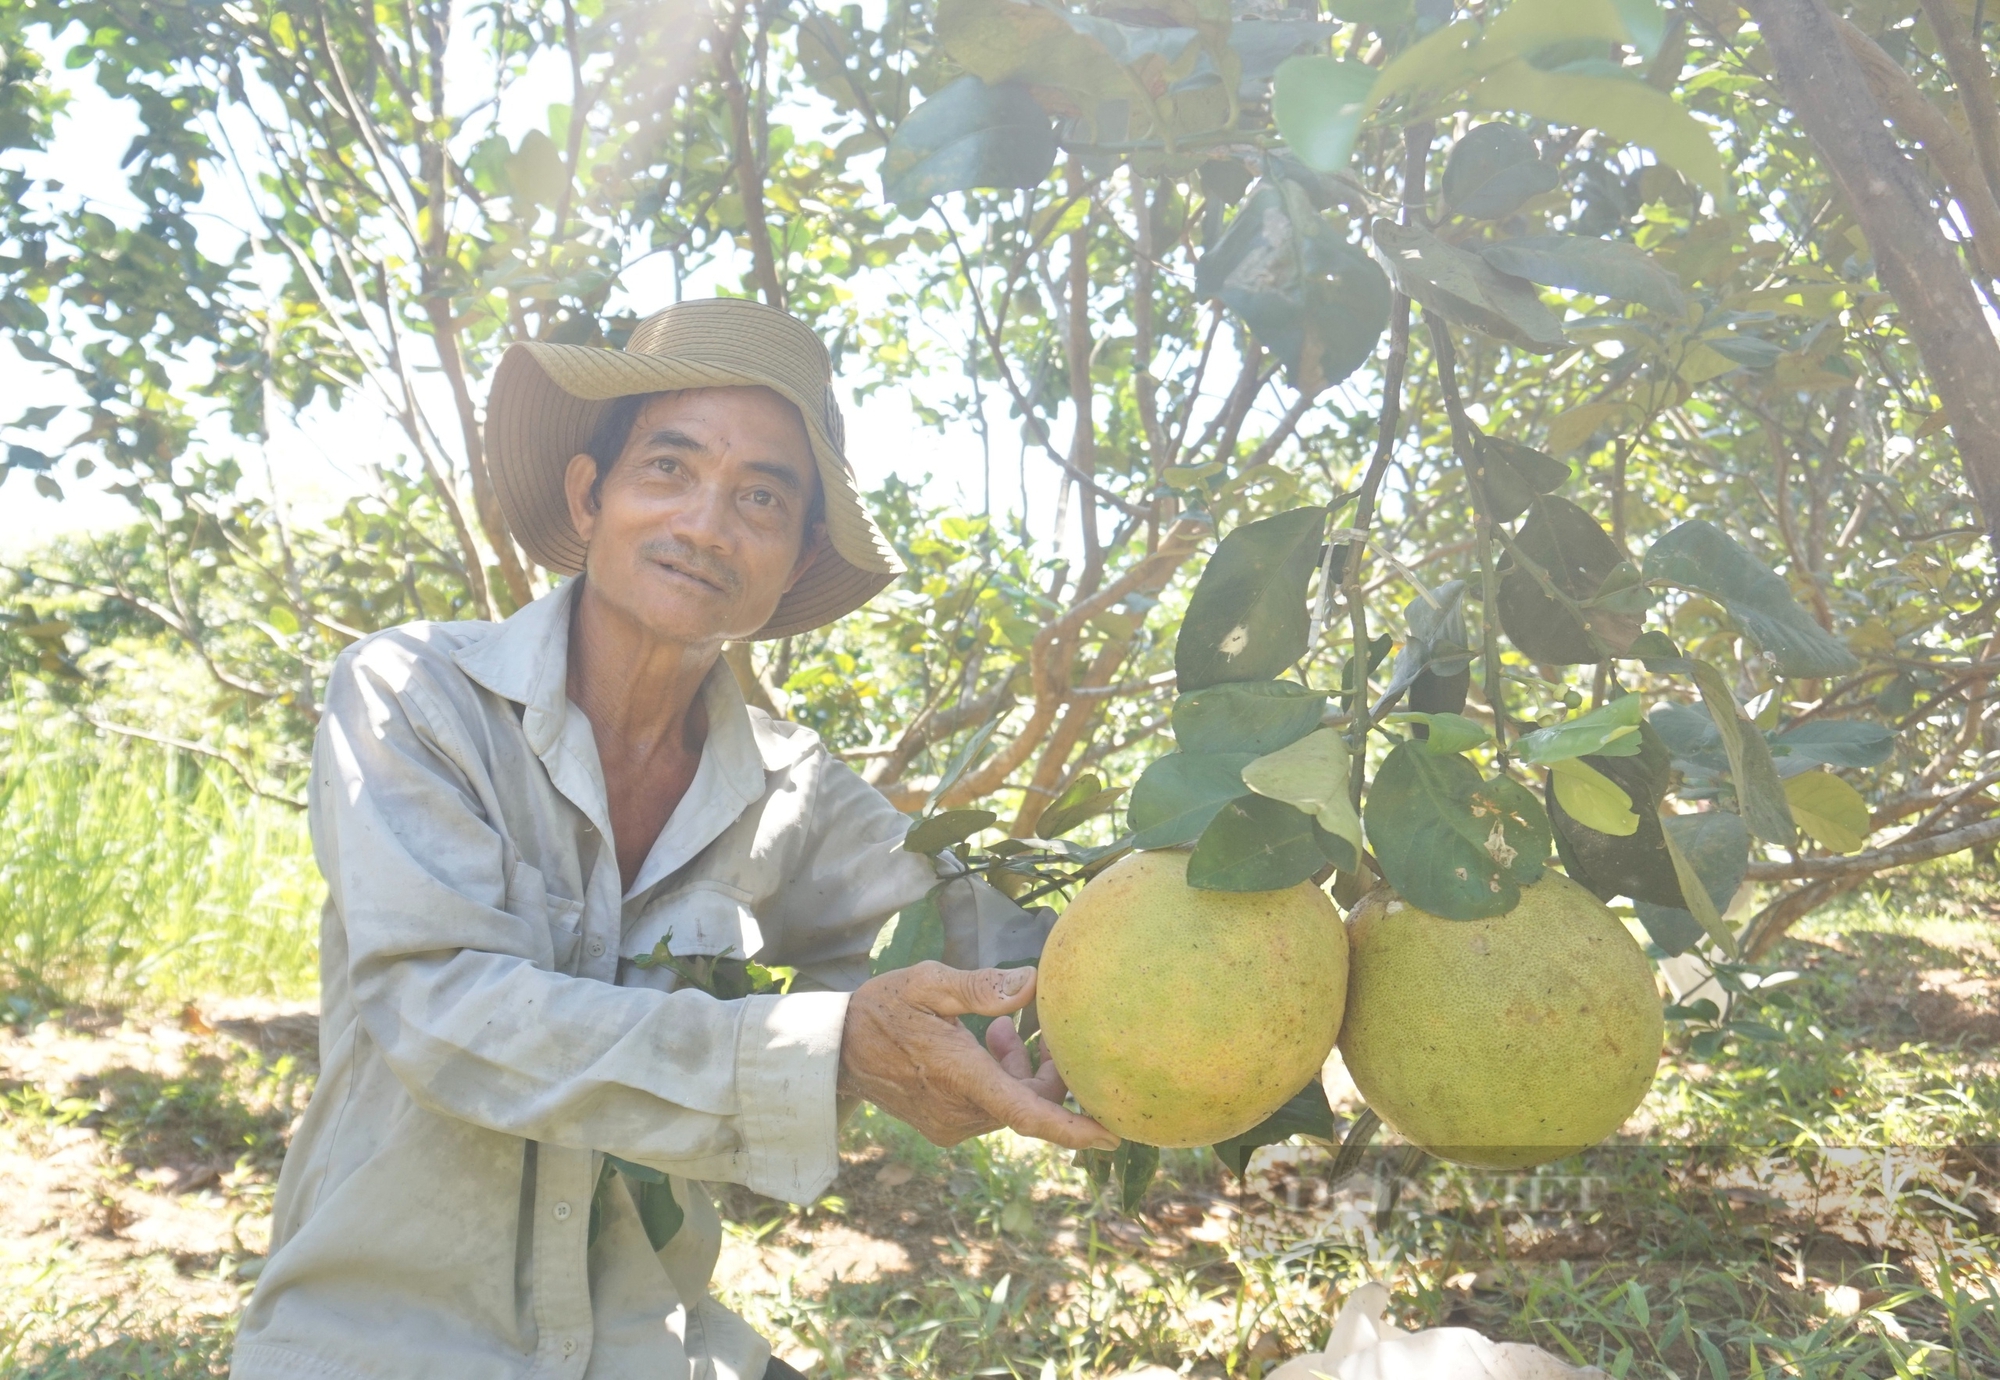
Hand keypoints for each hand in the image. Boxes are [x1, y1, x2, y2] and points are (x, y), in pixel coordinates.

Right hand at [837, 961, 1117, 1150]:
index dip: (1072, 1128)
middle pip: (1028, 1102)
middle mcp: (959, 1111)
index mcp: (960, 1077)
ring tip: (1000, 1029)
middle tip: (1036, 1028)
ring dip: (1019, 1070)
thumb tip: (1032, 983)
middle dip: (1045, 1069)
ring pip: (1011, 1104)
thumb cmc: (883, 1008)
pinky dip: (1000, 1079)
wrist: (836, 1050)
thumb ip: (981, 987)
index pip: (1027, 1113)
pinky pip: (991, 1107)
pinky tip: (985, 1043)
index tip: (1113, 1136)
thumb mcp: (928, 983)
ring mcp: (951, 1124)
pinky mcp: (945, 1126)